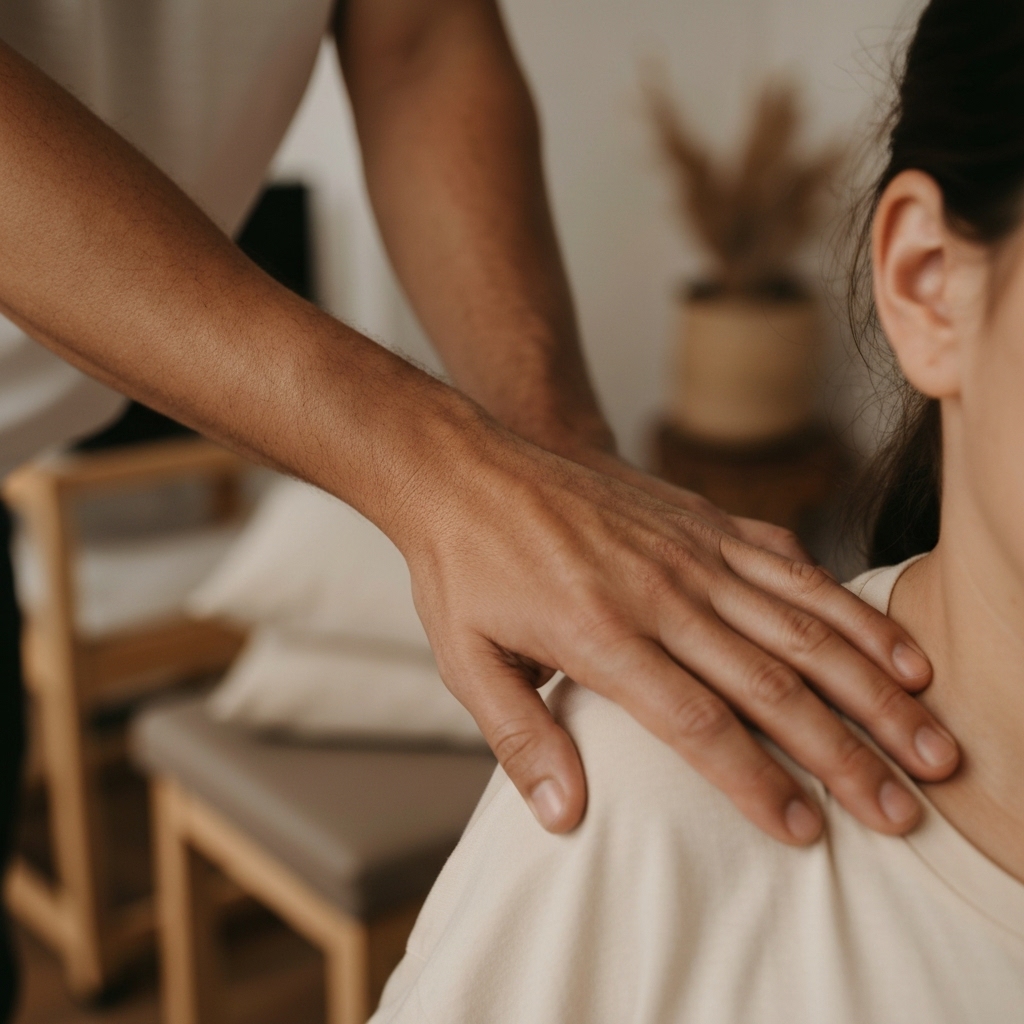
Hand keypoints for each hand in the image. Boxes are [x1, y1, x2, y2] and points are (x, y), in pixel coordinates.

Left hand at [396, 416, 958, 844]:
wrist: (469, 467)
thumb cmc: (467, 568)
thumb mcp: (467, 661)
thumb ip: (520, 740)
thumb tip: (565, 817)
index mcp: (602, 633)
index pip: (700, 722)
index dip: (759, 781)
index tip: (808, 830)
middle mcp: (661, 590)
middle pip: (773, 681)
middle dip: (846, 750)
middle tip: (904, 805)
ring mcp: (690, 549)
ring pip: (801, 619)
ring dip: (871, 679)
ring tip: (927, 729)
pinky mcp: (701, 518)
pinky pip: (787, 560)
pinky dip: (842, 601)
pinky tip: (884, 639)